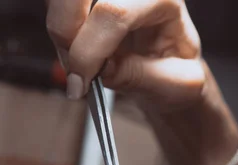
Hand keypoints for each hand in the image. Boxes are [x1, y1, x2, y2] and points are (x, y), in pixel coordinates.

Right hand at [46, 0, 204, 110]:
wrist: (172, 70)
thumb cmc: (178, 73)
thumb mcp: (175, 85)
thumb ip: (139, 76)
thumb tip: (102, 70)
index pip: (115, 12)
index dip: (89, 50)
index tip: (81, 83)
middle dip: (65, 31)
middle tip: (73, 69)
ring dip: (61, 33)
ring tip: (79, 66)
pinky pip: (59, 4)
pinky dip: (60, 29)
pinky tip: (78, 52)